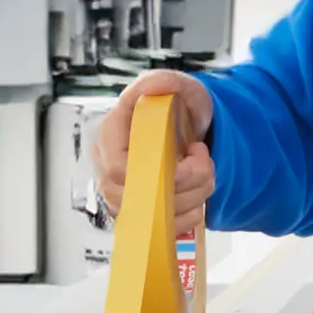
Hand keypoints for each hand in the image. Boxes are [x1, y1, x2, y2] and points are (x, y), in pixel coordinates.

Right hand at [93, 70, 214, 236]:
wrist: (189, 128)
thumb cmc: (177, 108)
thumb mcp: (175, 86)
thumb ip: (164, 83)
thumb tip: (156, 87)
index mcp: (110, 136)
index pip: (119, 170)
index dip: (157, 170)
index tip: (188, 151)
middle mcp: (109, 168)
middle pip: (140, 197)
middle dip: (186, 182)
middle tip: (203, 160)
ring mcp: (122, 194)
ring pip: (155, 216)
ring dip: (194, 196)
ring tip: (204, 171)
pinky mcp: (139, 213)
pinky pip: (162, 229)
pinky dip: (190, 214)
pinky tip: (197, 194)